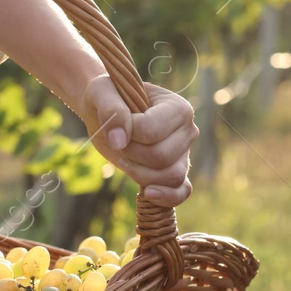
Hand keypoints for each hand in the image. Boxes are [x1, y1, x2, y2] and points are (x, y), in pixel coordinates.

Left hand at [79, 78, 197, 205]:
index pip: (151, 131)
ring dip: (139, 173)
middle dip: (131, 154)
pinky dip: (166, 197)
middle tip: (120, 142)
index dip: (127, 134)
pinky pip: (181, 191)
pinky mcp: (175, 172)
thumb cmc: (107, 97)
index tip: (117, 123)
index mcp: (178, 107)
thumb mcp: (102, 93)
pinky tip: (147, 194)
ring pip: (170, 176)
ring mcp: (184, 153)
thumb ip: (112, 111)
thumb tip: (119, 140)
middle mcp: (188, 130)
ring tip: (126, 159)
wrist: (105, 113)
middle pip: (161, 156)